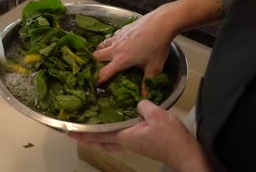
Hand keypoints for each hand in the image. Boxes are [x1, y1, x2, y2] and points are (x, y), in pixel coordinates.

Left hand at [69, 100, 209, 170]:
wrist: (185, 152)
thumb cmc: (170, 137)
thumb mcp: (156, 115)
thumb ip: (142, 105)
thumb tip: (136, 102)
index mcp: (125, 137)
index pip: (99, 135)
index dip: (83, 134)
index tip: (70, 131)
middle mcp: (126, 143)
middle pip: (101, 143)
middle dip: (86, 140)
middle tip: (74, 135)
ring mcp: (133, 145)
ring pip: (109, 143)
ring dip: (97, 139)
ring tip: (88, 133)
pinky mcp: (140, 144)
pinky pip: (118, 140)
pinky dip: (109, 136)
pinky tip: (113, 129)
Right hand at [94, 6, 176, 83]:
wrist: (161, 23)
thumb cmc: (157, 47)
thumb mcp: (155, 67)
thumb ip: (147, 81)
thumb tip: (144, 95)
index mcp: (121, 60)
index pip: (104, 72)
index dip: (98, 79)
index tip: (94, 84)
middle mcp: (115, 49)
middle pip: (96, 56)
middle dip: (93, 62)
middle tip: (96, 67)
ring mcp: (117, 37)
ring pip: (101, 44)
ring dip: (100, 50)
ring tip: (103, 54)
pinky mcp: (122, 29)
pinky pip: (111, 37)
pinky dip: (111, 41)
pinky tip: (118, 43)